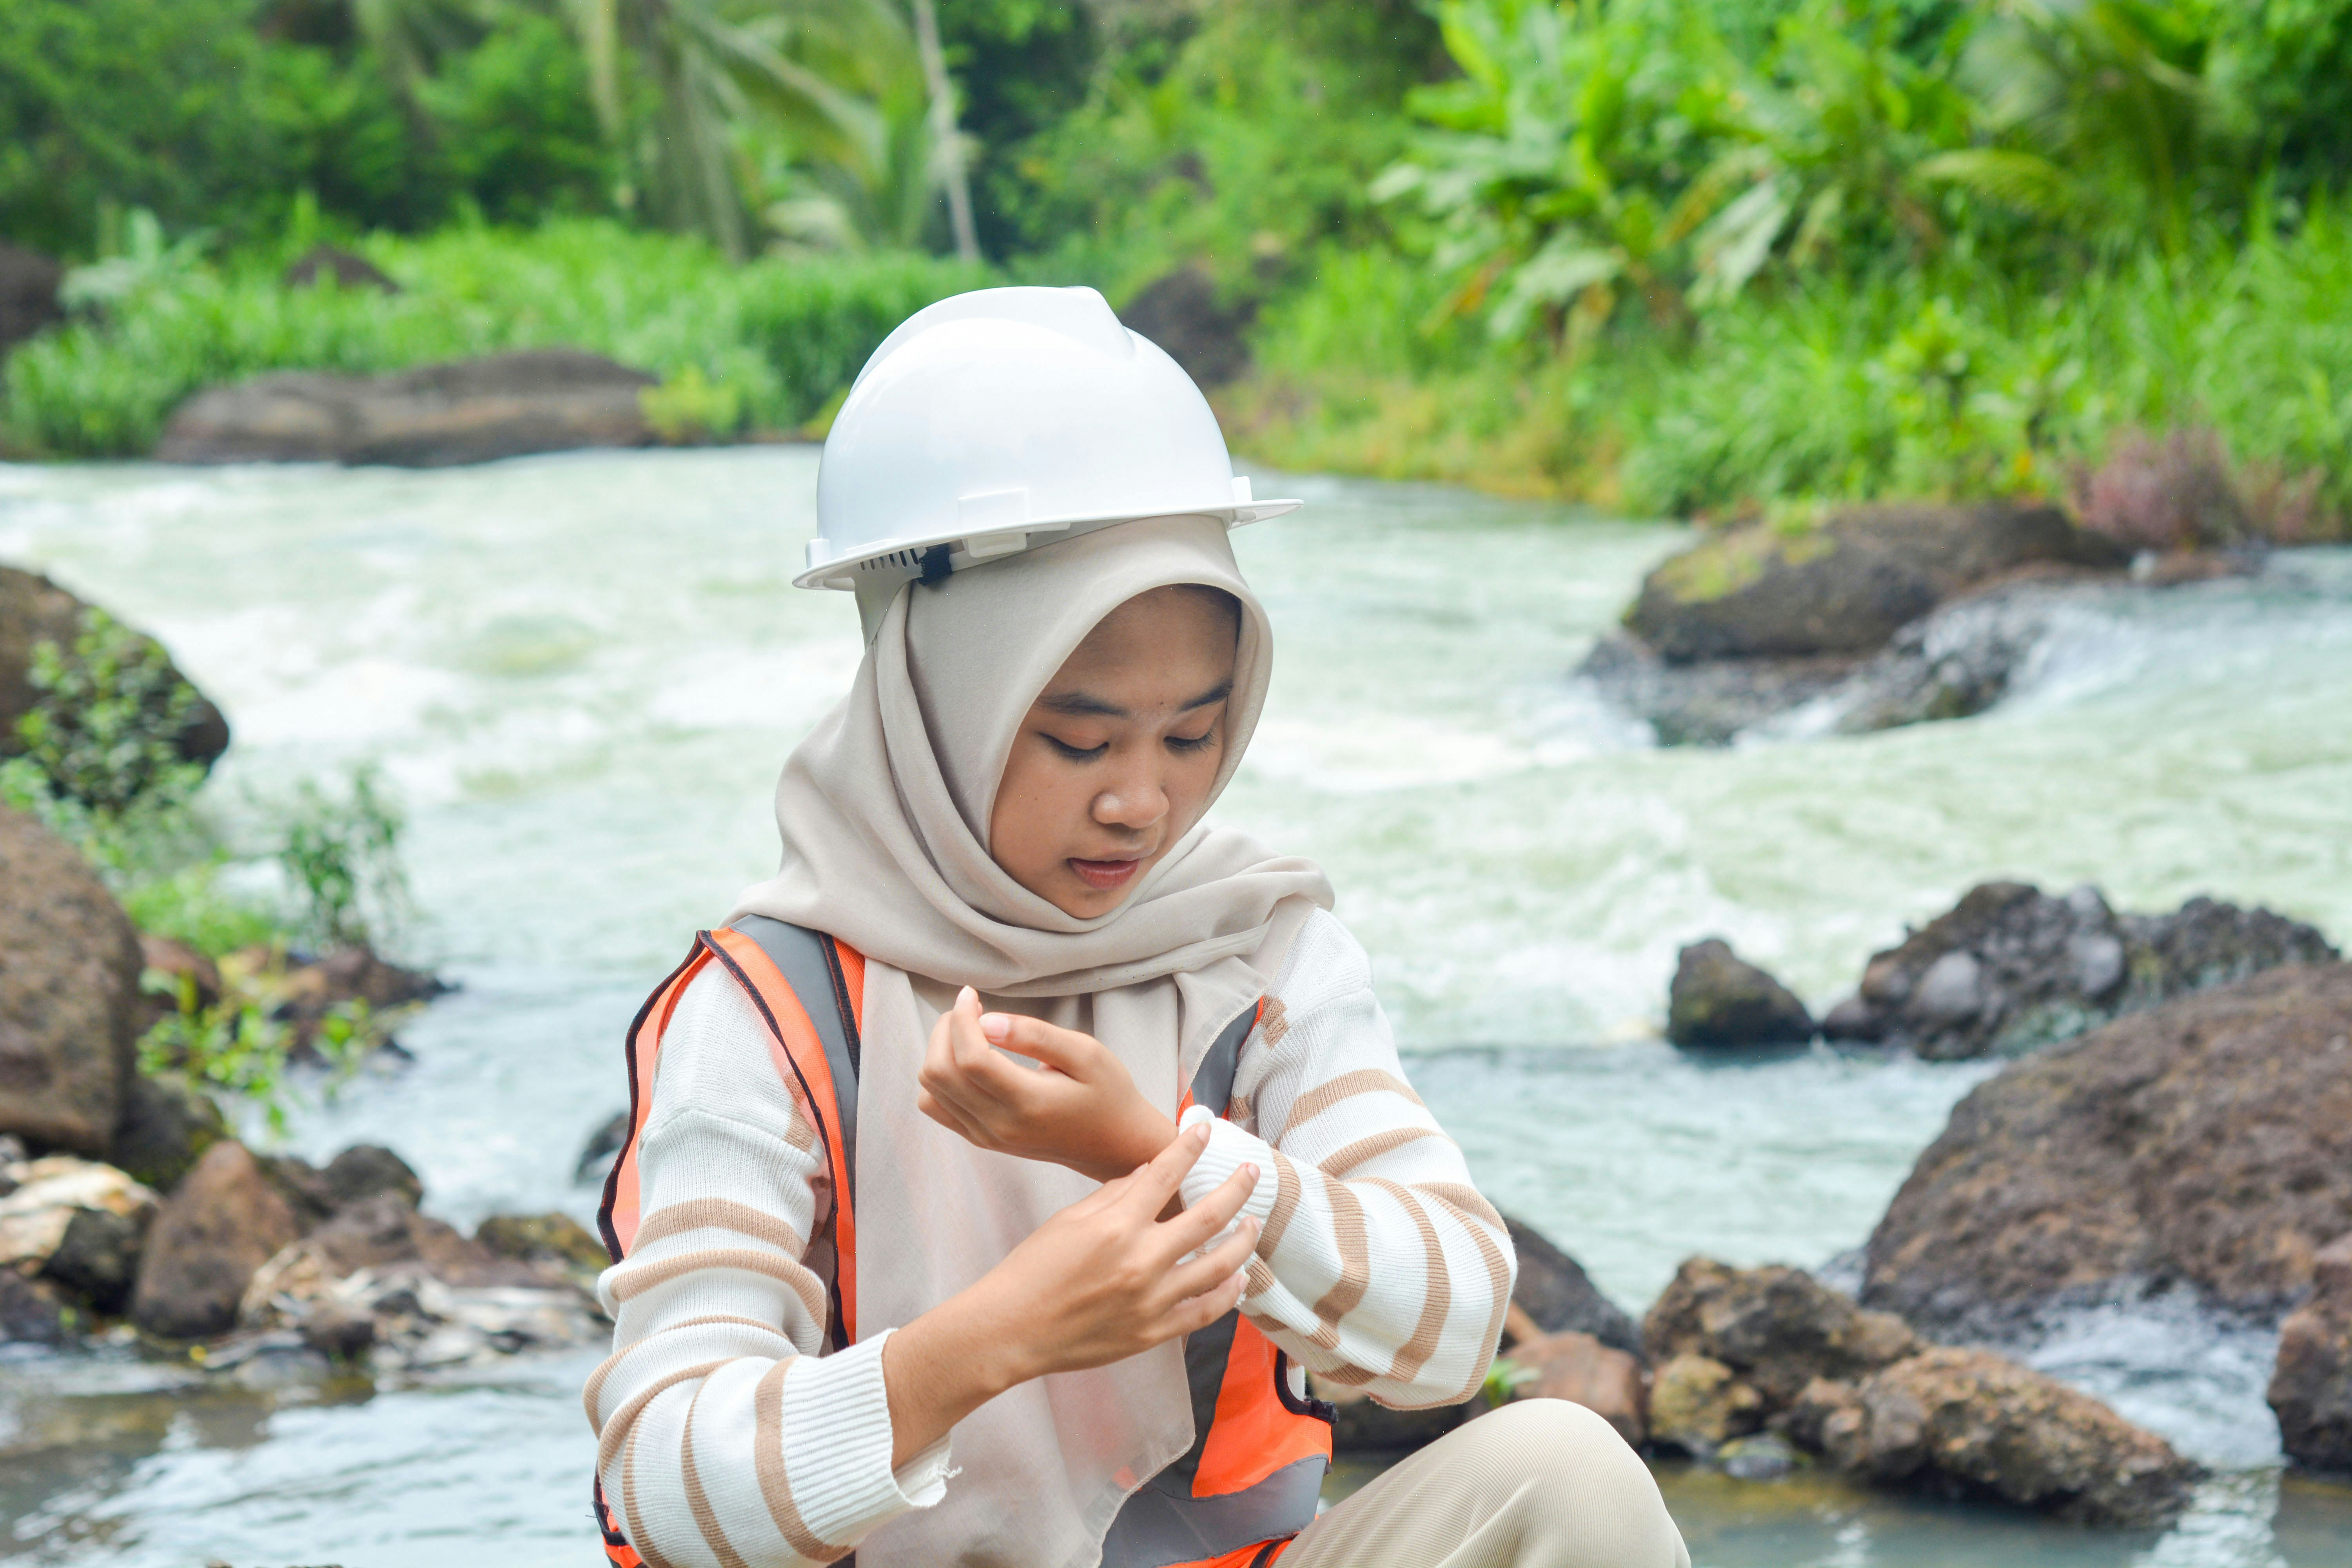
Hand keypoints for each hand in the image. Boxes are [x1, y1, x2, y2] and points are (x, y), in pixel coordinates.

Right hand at [882, 1120, 1258, 1463]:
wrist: (1011, 1330)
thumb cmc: (1032, 1270)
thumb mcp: (1068, 1220)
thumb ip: (1113, 1194)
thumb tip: (1149, 1171)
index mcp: (1117, 1225)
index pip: (1166, 1173)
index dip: (1190, 1146)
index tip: (1207, 1128)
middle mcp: (1141, 1260)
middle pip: (1209, 1218)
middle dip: (1237, 1188)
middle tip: (1252, 1172)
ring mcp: (1151, 1300)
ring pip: (1218, 1267)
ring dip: (1242, 1242)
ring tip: (1252, 1225)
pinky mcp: (1152, 1333)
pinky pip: (1204, 1312)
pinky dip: (1227, 1294)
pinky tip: (1238, 1279)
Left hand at [918, 987, 1177, 1181]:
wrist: (1114, 1143)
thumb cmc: (1106, 1091)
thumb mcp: (1086, 1053)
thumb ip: (1036, 1035)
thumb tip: (986, 1021)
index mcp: (1027, 1103)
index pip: (969, 1059)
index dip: (961, 1019)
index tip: (971, 994)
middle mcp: (999, 1126)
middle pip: (938, 1073)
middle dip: (945, 1030)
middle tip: (972, 1009)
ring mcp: (986, 1137)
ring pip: (929, 1090)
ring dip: (939, 1051)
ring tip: (970, 1031)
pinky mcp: (980, 1139)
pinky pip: (936, 1107)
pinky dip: (939, 1077)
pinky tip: (966, 1059)